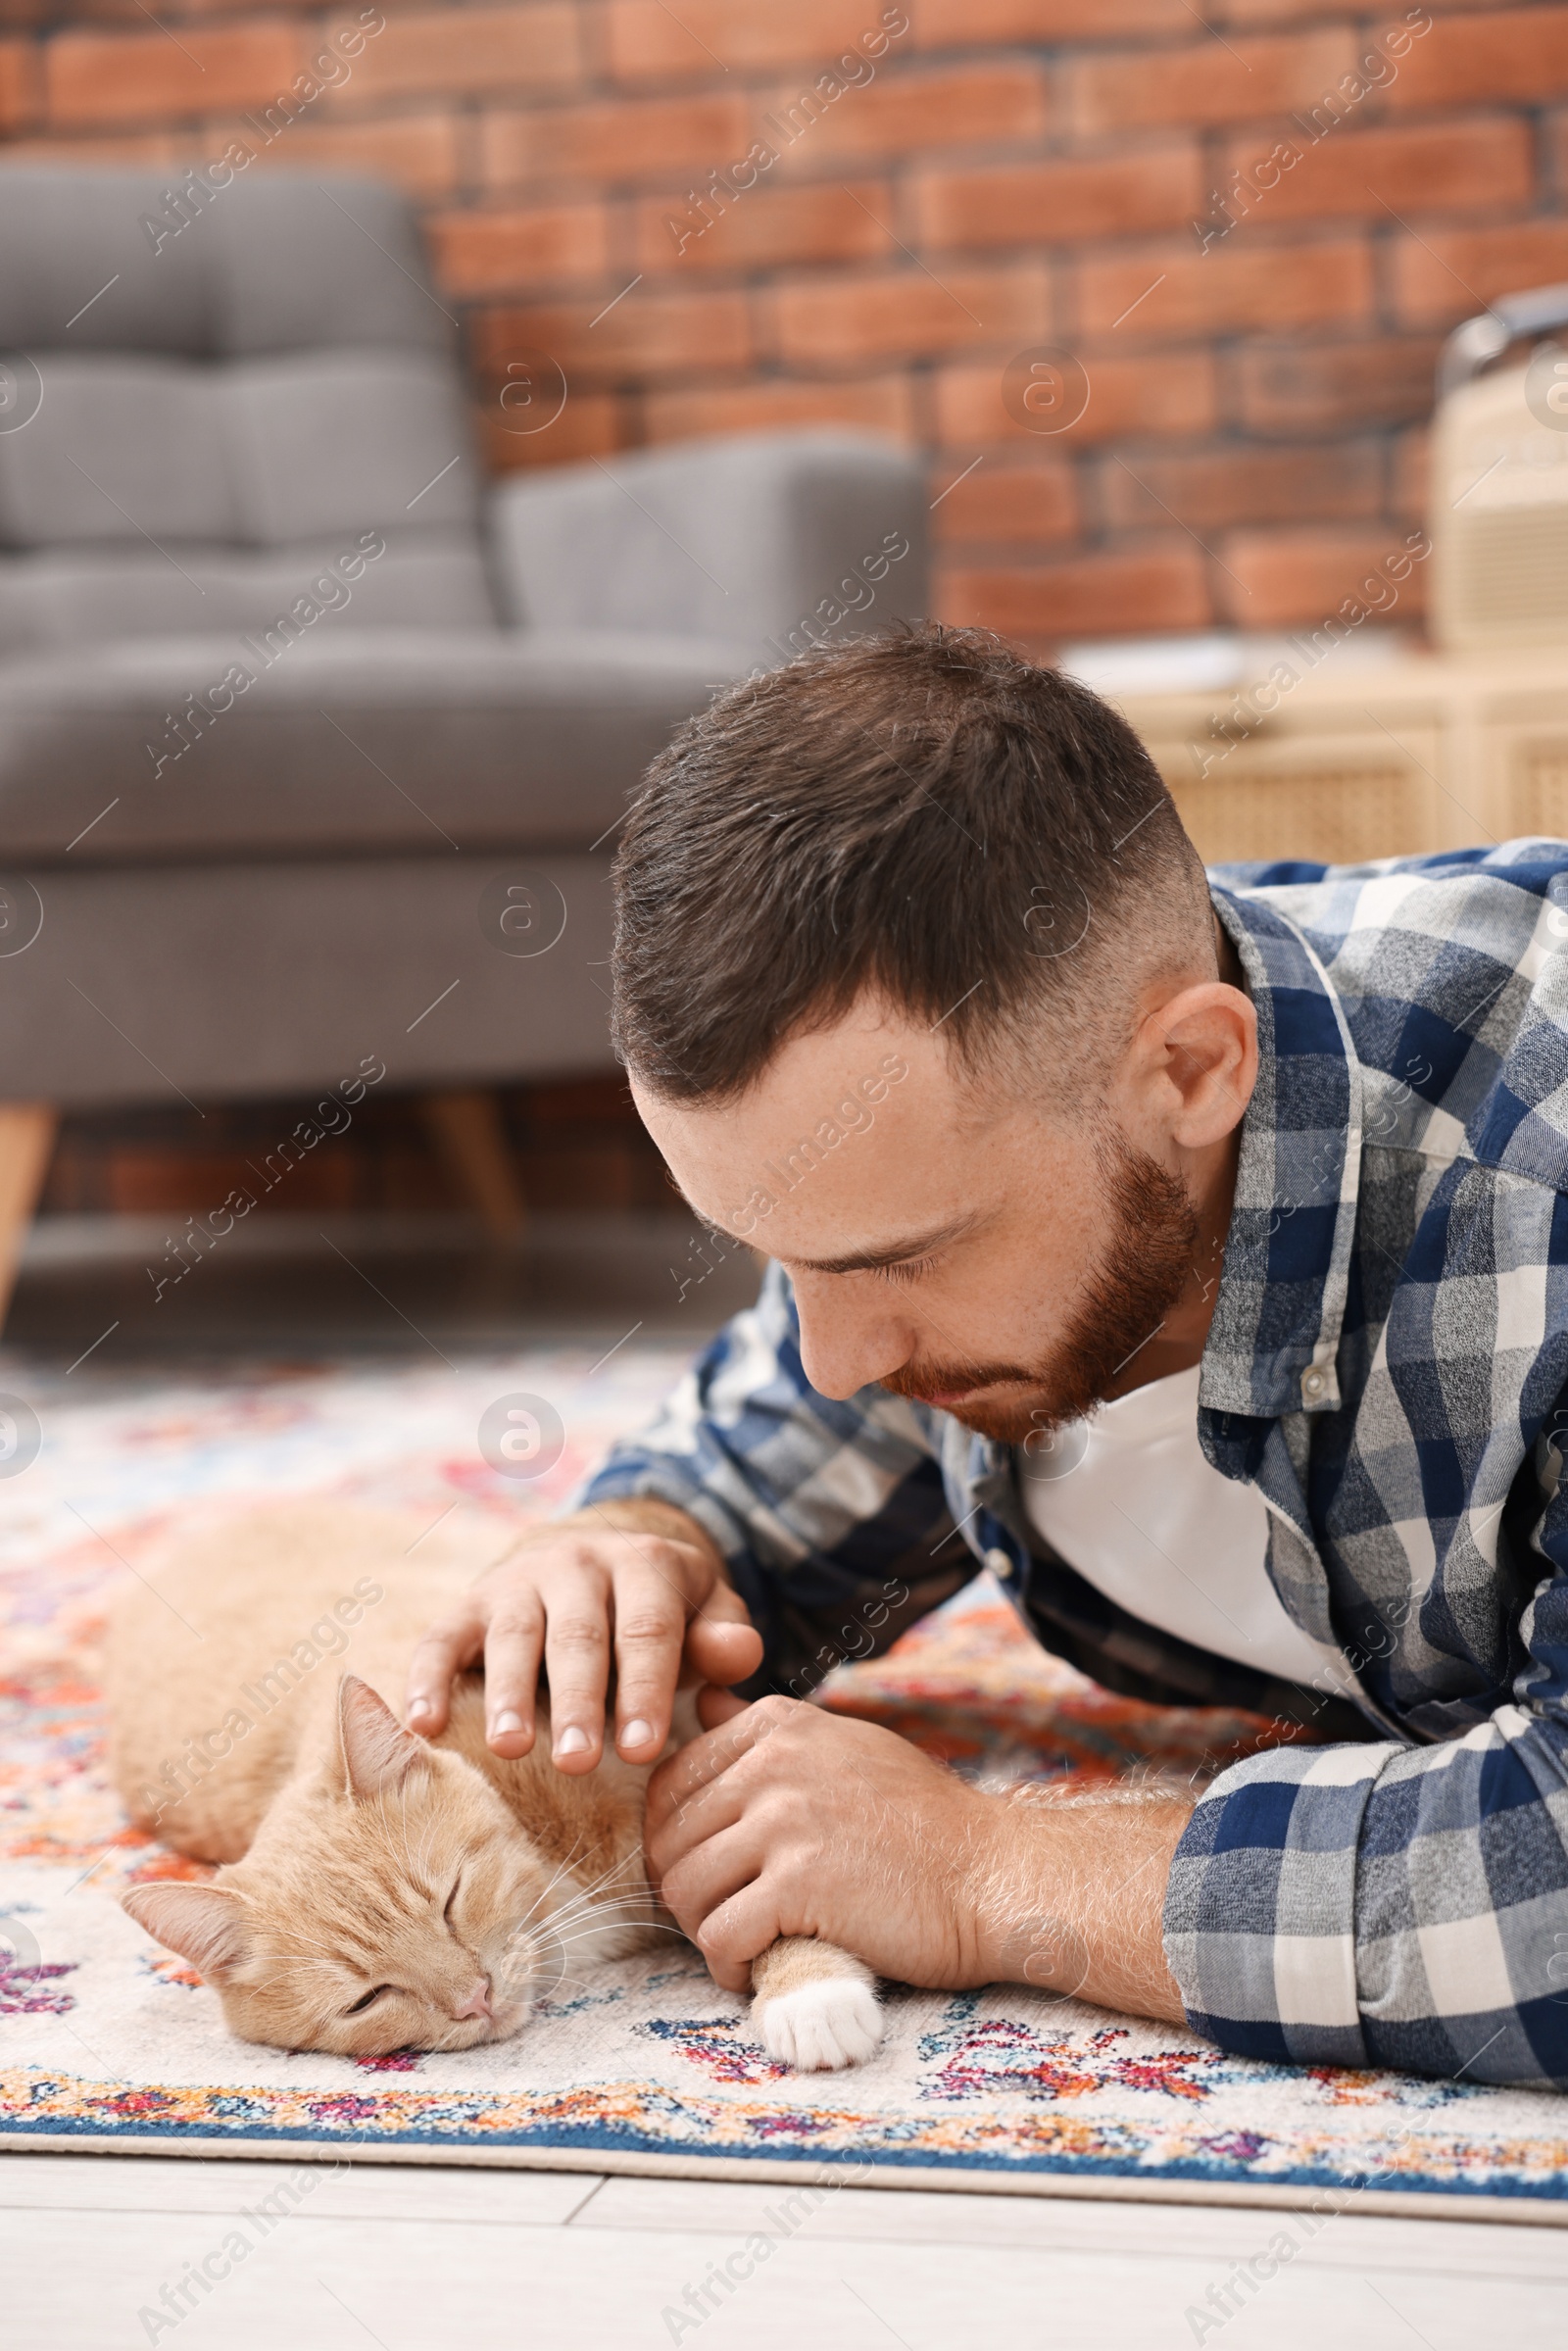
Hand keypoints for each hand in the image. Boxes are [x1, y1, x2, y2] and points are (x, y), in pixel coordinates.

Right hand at [403, 1498, 762, 1772]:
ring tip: (510, 1749)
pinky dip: (429, 1680)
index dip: (645, 1689)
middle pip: (578, 1636)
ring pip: (512, 1635)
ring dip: (508, 1693)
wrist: (589, 1555)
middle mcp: (576, 1563)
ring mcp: (517, 1581)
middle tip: (579, 1762)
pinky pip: (442, 1640)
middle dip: (578, 1700)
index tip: (643, 1751)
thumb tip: (738, 1655)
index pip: (647, 1630)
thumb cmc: (656, 1610)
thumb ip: (723, 1635)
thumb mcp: (703, 1609)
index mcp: (642, 1565)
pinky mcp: (469, 1604)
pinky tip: (425, 1727)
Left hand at [644, 1698, 1003, 1992]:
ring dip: (701, 1932)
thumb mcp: (845, 1749)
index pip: (671, 1782)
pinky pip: (721, 1936)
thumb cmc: (923, 1825)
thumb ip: (771, 1736)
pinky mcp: (800, 1884)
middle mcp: (774, 1760)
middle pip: (668, 1839)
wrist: (996, 1876)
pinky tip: (754, 1972)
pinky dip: (728, 1966)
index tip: (705, 1874)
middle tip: (720, 1921)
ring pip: (684, 1890)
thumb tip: (706, 1704)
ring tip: (738, 1947)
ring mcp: (786, 1819)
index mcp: (778, 1724)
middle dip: (683, 1892)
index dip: (674, 1839)